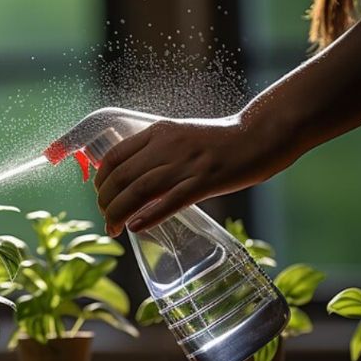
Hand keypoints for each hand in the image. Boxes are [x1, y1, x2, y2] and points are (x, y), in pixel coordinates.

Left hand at [92, 116, 294, 236]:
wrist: (259, 135)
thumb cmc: (221, 140)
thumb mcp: (181, 137)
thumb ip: (159, 152)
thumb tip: (136, 178)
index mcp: (158, 132)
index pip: (115, 156)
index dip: (101, 180)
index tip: (100, 195)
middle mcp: (167, 146)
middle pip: (122, 177)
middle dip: (106, 202)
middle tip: (106, 219)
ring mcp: (186, 164)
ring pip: (139, 191)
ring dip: (119, 213)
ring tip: (113, 228)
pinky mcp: (205, 181)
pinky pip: (171, 201)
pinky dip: (149, 216)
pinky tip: (135, 228)